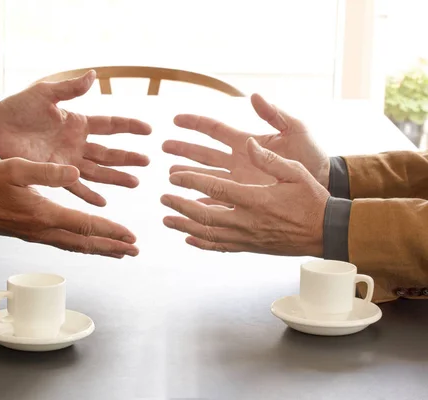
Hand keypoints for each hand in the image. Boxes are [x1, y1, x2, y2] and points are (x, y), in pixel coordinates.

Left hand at [0, 70, 151, 206]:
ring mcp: (67, 160)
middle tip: (147, 162)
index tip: (148, 130)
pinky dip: (88, 194)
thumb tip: (94, 74)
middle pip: (109, 152)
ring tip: (134, 183)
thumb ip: (70, 89)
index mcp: (78, 122)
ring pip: (97, 171)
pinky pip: (74, 186)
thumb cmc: (19, 107)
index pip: (110, 125)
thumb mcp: (46, 93)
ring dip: (115, 177)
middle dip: (128, 157)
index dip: (129, 126)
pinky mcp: (54, 173)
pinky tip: (102, 202)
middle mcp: (77, 144)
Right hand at [0, 158, 138, 257]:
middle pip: (85, 243)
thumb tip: (75, 172)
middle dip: (112, 247)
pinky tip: (89, 244)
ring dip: (100, 250)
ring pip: (76, 246)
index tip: (131, 236)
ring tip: (119, 252)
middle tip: (134, 251)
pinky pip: (65, 243)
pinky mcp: (32, 234)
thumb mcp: (15, 168)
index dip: (111, 231)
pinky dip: (83, 245)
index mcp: (44, 214)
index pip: (85, 226)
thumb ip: (46, 171)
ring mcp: (38, 235)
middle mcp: (44, 230)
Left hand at [161, 138, 328, 256]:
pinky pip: (220, 247)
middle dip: (180, 204)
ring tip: (166, 219)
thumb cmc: (311, 199)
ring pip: (207, 233)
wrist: (326, 232)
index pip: (214, 189)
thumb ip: (269, 158)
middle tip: (162, 197)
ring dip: (184, 225)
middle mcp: (247, 220)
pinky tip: (188, 238)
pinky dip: (201, 243)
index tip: (174, 177)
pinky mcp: (250, 246)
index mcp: (256, 198)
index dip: (190, 182)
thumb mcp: (294, 172)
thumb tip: (247, 143)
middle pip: (203, 214)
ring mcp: (247, 236)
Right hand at [162, 93, 329, 187]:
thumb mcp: (295, 130)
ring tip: (171, 176)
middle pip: (203, 153)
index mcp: (246, 143)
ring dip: (188, 175)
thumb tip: (255, 96)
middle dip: (183, 149)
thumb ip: (274, 114)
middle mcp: (238, 161)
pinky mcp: (244, 198)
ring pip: (206, 177)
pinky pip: (218, 200)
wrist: (324, 182)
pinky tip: (190, 204)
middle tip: (163, 147)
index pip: (214, 130)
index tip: (175, 120)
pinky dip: (203, 202)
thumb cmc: (312, 155)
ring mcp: (239, 180)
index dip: (195, 123)